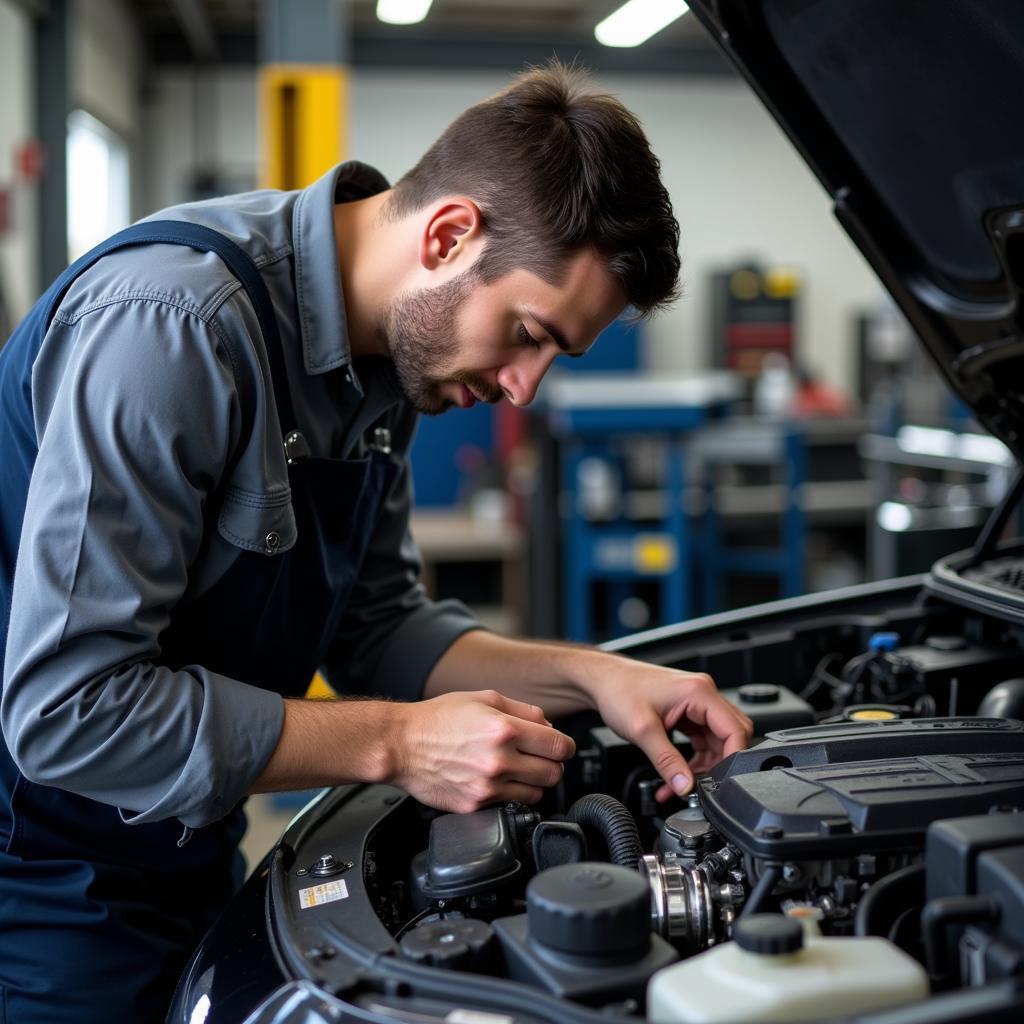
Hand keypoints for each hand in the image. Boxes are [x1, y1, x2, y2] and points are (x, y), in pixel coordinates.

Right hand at [391, 690, 575, 812]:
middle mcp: (499, 760)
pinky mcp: (475, 806)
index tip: (561, 746)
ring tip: (519, 769)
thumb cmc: (439, 718)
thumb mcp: (484, 698)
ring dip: (534, 782)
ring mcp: (487, 787)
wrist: (402, 745)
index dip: (565, 746)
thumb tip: (550, 726)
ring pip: (537, 793)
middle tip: (540, 757)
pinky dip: (511, 795)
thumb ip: (524, 710)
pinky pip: (510, 805)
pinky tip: (499, 781)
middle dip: (552, 764)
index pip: (560, 746)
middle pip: (554, 773)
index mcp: (504, 729)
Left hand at [584, 658, 752, 801]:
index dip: (732, 759)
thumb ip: (667, 761)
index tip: (722, 782)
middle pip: (730, 736)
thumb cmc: (618, 691)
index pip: (735, 729)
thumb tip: (685, 786)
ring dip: (703, 766)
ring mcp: (695, 702)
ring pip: (716, 741)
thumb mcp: (643, 731)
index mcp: (699, 692)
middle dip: (718, 765)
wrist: (602, 680)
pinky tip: (677, 773)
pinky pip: (702, 739)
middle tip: (702, 785)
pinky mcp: (687, 711)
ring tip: (681, 783)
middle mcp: (702, 694)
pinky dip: (693, 758)